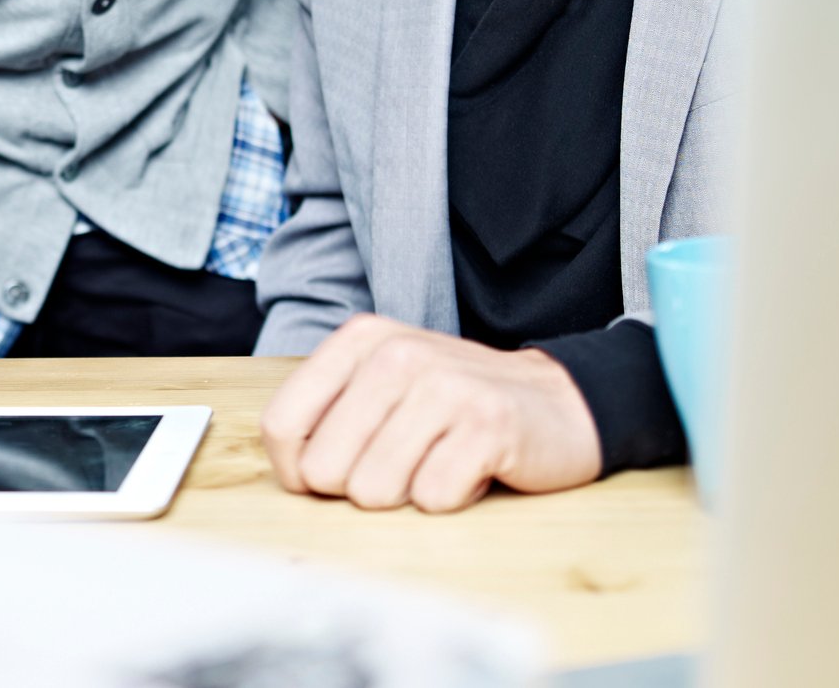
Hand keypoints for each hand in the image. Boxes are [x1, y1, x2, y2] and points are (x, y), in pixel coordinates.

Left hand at [259, 313, 600, 511]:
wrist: (557, 400)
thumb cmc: (453, 405)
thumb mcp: (381, 388)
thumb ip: (328, 415)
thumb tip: (293, 474)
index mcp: (358, 341)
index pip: (281, 424)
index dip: (296, 471)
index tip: (326, 479)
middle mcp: (395, 354)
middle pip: (324, 469)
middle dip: (358, 486)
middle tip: (401, 464)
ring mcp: (442, 385)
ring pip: (373, 490)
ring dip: (407, 494)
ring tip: (437, 460)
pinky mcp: (487, 424)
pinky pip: (432, 498)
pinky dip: (451, 497)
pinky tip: (471, 467)